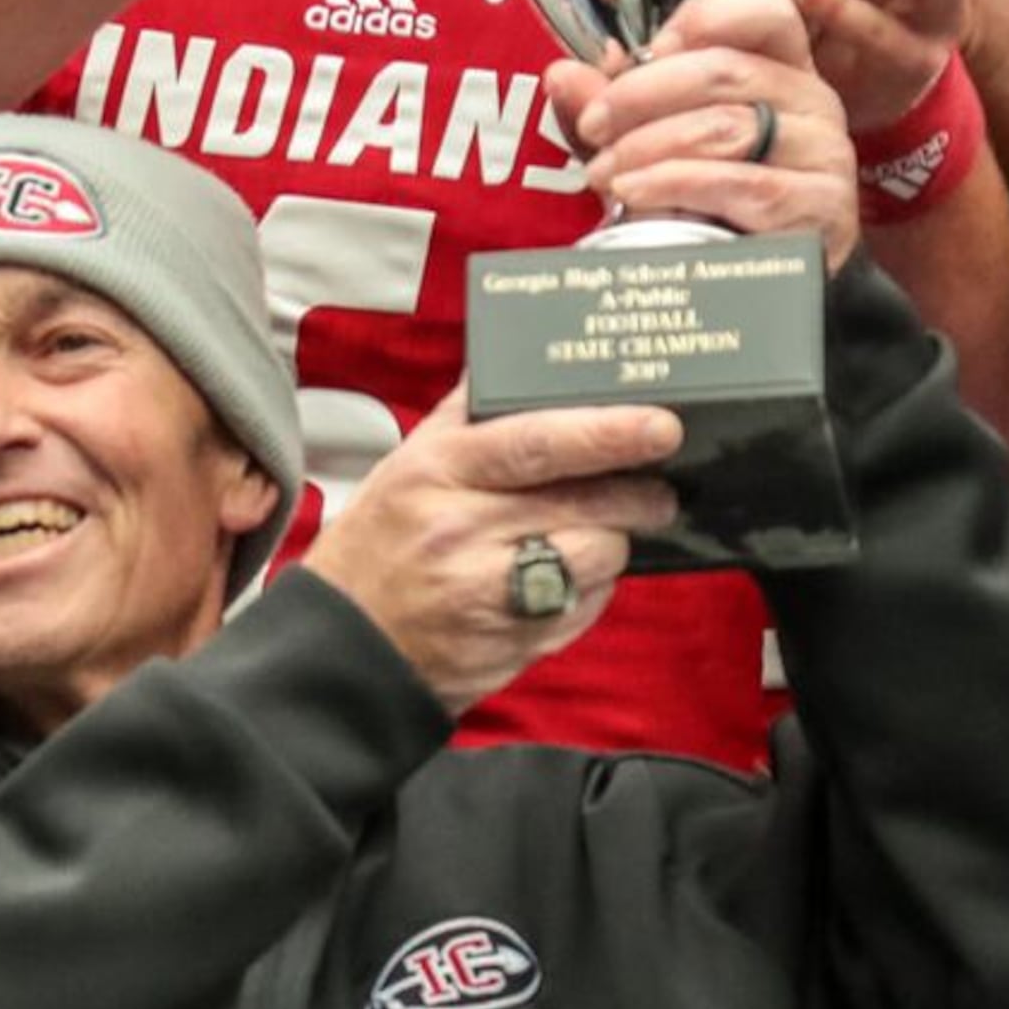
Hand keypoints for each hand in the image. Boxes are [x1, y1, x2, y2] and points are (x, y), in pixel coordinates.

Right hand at [302, 390, 682, 714]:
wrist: (347, 648)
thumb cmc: (379, 544)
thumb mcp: (404, 465)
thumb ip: (465, 415)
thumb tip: (514, 360)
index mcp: (438, 472)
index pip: (537, 444)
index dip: (607, 433)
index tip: (661, 426)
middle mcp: (462, 531)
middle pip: (584, 504)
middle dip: (640, 493)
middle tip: (660, 485)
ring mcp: (489, 593)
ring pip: (596, 558)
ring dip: (616, 542)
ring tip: (604, 531)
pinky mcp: (512, 643)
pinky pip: (585, 607)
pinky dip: (593, 588)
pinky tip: (571, 575)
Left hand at [551, 0, 862, 270]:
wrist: (769, 289)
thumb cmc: (717, 204)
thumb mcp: (663, 146)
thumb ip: (621, 110)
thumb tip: (563, 75)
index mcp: (784, 68)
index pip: (765, 10)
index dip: (704, 14)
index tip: (649, 47)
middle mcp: (814, 100)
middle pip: (725, 69)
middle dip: (641, 93)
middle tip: (594, 124)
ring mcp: (824, 153)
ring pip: (725, 127)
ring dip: (647, 146)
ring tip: (603, 171)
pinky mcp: (821, 206)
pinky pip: (740, 184)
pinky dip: (674, 184)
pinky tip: (633, 193)